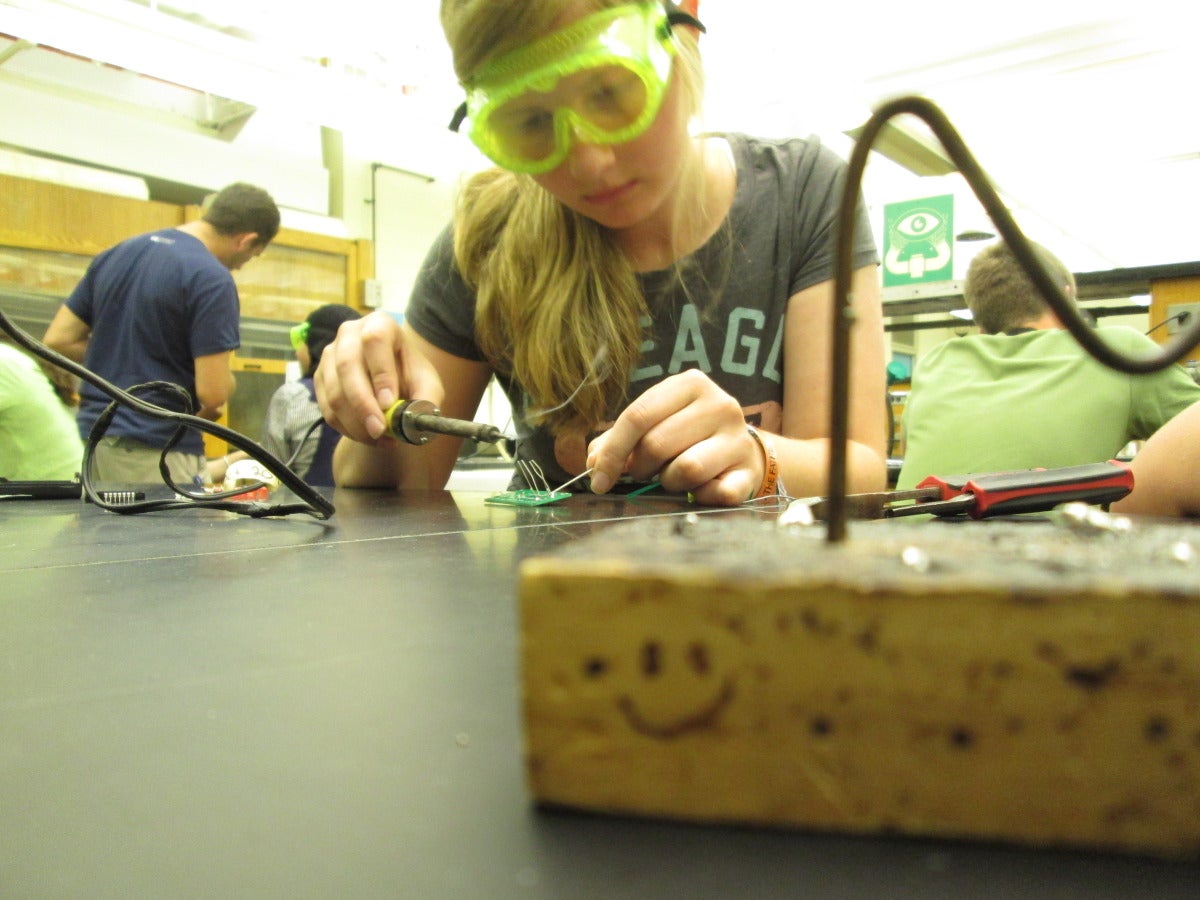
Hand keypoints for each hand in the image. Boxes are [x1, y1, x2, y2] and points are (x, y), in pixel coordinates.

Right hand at [313, 312, 443, 444]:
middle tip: (380, 431)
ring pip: (334, 392)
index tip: (389, 403)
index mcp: (380, 324)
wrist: (389, 379)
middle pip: (347, 365)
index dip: (380, 373)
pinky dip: (346, 428)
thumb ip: (427, 399)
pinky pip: (327, 408)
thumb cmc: (409, 376)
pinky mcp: (319, 376)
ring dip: (356, 423)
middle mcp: (349, 333)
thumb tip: (413, 419)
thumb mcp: (427, 384)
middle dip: (363, 404)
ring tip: (381, 438)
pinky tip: (367, 436)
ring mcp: (330, 353)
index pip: (375, 340)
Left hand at [585, 370, 764, 505]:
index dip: (612, 452)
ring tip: (674, 477)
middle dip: (641, 468)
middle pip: (657, 444)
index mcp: (691, 384)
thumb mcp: (656, 424)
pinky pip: (714, 493)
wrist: (742, 452)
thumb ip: (619, 440)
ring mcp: (738, 438)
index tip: (598, 480)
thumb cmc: (688, 437)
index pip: (638, 416)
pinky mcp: (749, 471)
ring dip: (670, 482)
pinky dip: (700, 498)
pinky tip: (701, 491)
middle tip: (645, 473)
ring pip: (686, 469)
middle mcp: (719, 404)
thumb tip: (593, 464)